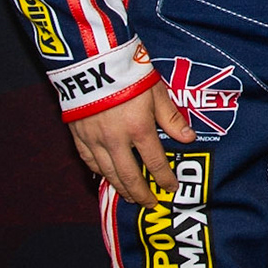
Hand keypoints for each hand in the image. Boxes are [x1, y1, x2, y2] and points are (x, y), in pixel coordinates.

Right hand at [67, 82, 193, 204]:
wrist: (93, 63)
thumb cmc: (130, 73)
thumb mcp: (157, 92)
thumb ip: (171, 118)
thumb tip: (189, 138)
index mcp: (139, 129)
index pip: (155, 162)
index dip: (164, 179)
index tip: (171, 189)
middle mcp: (116, 140)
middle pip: (129, 175)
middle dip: (140, 193)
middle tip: (149, 204)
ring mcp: (94, 140)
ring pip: (107, 173)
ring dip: (120, 188)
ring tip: (129, 197)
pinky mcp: (78, 135)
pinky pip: (88, 161)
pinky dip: (97, 173)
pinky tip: (103, 178)